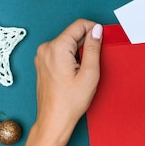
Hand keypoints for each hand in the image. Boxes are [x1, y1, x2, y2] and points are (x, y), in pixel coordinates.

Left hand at [33, 19, 102, 142]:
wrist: (53, 121)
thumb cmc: (70, 102)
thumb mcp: (89, 73)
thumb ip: (93, 47)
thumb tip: (96, 30)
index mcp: (57, 47)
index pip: (79, 25)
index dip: (94, 30)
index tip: (102, 41)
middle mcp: (46, 48)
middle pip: (73, 34)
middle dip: (86, 43)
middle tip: (93, 62)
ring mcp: (42, 56)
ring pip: (67, 43)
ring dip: (79, 52)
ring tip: (82, 71)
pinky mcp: (42, 63)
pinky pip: (60, 52)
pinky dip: (70, 58)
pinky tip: (74, 74)